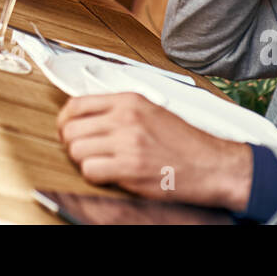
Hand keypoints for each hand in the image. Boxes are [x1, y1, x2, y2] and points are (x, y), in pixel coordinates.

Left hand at [57, 93, 252, 209]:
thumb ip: (120, 109)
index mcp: (129, 100)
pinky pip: (90, 170)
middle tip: (82, 151)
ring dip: (83, 160)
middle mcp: (125, 118)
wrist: (211, 164)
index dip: (65, 120)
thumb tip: (87, 115)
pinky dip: (94, 175)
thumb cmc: (184, 142)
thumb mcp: (151, 111)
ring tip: (99, 163)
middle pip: (71, 129)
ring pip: (76, 150)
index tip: (66, 129)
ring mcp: (127, 142)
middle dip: (71, 143)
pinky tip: (108, 175)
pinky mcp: (130, 168)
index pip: (77, 104)